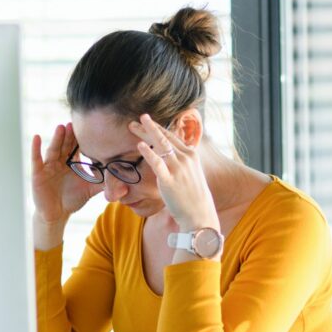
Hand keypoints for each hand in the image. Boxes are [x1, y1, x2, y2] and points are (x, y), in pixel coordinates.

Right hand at [31, 123, 102, 225]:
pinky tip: (37, 137)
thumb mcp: (90, 190)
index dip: (81, 138)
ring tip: (61, 127)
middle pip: (65, 145)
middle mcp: (59, 161)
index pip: (76, 147)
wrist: (57, 214)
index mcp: (72, 162)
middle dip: (69, 135)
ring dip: (56, 138)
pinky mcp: (38, 173)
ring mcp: (48, 166)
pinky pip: (36, 159)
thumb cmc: (72, 200)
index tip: (88, 127)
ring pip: (53, 149)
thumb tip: (125, 183)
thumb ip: (104, 184)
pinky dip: (36, 148)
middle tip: (75, 123)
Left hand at [130, 114, 218, 231]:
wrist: (199, 213)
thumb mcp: (192, 172)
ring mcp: (178, 168)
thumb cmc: (193, 195)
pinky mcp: (169, 180)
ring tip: (133, 125)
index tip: (148, 121)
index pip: (172, 136)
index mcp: (191, 154)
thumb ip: (184, 161)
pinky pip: (157, 163)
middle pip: (165, 137)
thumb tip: (179, 153)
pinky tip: (139, 145)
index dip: (159, 128)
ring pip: (160, 145)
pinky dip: (148, 152)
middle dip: (150, 126)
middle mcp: (185, 158)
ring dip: (145, 133)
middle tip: (138, 117)